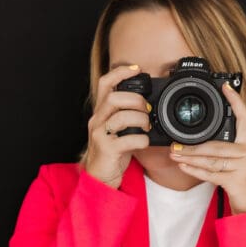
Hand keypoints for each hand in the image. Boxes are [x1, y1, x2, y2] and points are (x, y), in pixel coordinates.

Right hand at [83, 65, 152, 189]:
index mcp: (100, 113)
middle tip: (147, 110)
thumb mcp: (118, 130)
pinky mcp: (107, 149)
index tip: (136, 69)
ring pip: (122, 117)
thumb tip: (148, 106)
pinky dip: (142, 139)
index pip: (105, 83)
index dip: (120, 73)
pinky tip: (144, 141)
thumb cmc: (113, 153)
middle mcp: (97, 120)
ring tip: (147, 127)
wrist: (100, 177)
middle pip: (114, 97)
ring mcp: (100, 135)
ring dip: (141, 120)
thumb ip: (127, 117)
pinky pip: (128, 139)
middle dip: (136, 100)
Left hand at [168, 82, 245, 213]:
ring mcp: (245, 165)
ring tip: (175, 155)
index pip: (244, 118)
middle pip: (216, 144)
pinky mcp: (238, 179)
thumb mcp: (243, 166)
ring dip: (189, 157)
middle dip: (192, 146)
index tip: (224, 86)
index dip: (235, 100)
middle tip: (175, 145)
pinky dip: (195, 170)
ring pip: (211, 158)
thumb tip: (204, 147)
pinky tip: (184, 167)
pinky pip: (211, 173)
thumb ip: (230, 154)